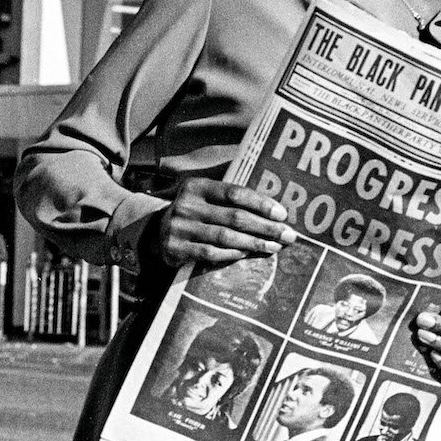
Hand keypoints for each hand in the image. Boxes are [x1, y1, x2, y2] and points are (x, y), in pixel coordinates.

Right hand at [147, 177, 297, 269]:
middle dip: (265, 227)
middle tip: (287, 235)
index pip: (235, 192)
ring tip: (274, 247)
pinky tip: (247, 254)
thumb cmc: (193, 213)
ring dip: (254, 243)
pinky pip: (211, 253)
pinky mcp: (176, 248)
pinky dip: (232, 254)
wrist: (153, 230)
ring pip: (225, 237)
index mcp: (197, 186)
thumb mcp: (205, 197)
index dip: (261, 203)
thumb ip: (230, 200)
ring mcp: (180, 227)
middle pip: (234, 217)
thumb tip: (273, 211)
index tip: (283, 214)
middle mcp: (187, 205)